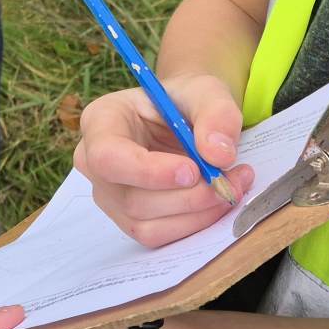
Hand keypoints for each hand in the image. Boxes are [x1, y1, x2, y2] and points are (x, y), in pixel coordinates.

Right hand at [74, 75, 253, 245]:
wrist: (186, 119)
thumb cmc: (185, 101)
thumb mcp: (206, 91)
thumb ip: (216, 114)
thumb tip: (218, 154)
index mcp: (101, 122)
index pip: (108, 157)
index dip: (148, 171)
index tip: (192, 170)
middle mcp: (96, 164)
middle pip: (132, 199)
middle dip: (188, 196)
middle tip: (229, 179)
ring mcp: (111, 197)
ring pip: (147, 225)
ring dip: (197, 212)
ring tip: (233, 184)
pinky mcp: (131, 220)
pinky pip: (159, 237)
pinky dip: (195, 223)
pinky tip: (219, 200)